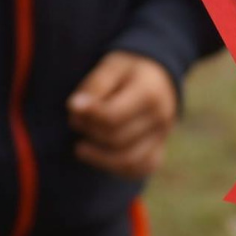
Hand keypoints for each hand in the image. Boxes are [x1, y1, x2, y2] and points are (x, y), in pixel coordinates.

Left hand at [67, 50, 177, 178]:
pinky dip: (116, 169)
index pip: (112, 117)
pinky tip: (100, 157)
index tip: (73, 106)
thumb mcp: (111, 66)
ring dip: (98, 157)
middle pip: (117, 139)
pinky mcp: (159, 150)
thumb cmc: (129, 69)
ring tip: (81, 146)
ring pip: (128, 161)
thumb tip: (75, 108)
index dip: (87, 116)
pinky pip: (139, 170)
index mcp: (150, 94)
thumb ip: (94, 86)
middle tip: (75, 121)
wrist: (159, 76)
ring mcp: (162, 138)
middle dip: (89, 132)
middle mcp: (161, 119)